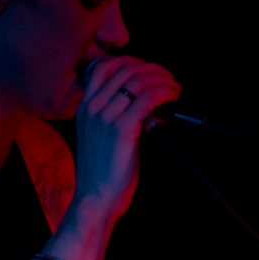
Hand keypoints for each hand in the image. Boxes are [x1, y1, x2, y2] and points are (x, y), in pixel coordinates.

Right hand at [72, 55, 180, 223]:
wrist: (95, 197)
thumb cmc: (99, 174)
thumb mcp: (95, 137)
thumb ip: (107, 117)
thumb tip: (134, 103)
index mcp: (84, 108)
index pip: (103, 68)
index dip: (129, 62)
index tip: (146, 67)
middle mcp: (93, 108)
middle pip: (126, 71)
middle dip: (152, 69)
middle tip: (168, 78)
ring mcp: (106, 117)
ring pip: (139, 81)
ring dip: (162, 79)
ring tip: (174, 88)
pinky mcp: (123, 128)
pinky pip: (148, 98)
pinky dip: (165, 92)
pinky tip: (172, 97)